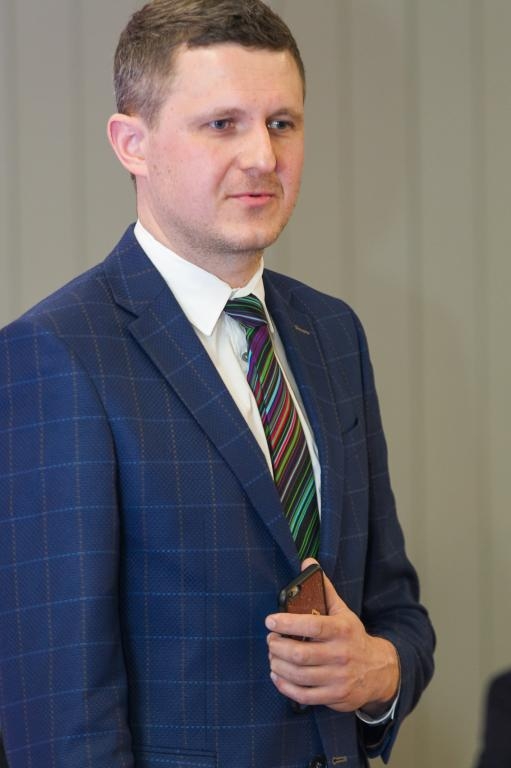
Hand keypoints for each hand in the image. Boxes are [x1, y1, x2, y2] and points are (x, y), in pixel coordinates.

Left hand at [265, 559, 399, 713]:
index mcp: (341, 630)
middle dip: (278, 646)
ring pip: (300, 675)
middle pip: (300, 653)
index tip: (270, 620)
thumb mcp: (342, 611)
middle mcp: (341, 654)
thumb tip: (308, 561)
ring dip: (278, 665)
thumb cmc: (353, 637)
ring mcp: (338, 677)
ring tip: (272, 656)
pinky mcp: (335, 696)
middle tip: (270, 640)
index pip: (312, 625)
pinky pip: (304, 695)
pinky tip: (277, 676)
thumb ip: (324, 589)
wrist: (379, 670)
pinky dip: (285, 687)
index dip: (288, 623)